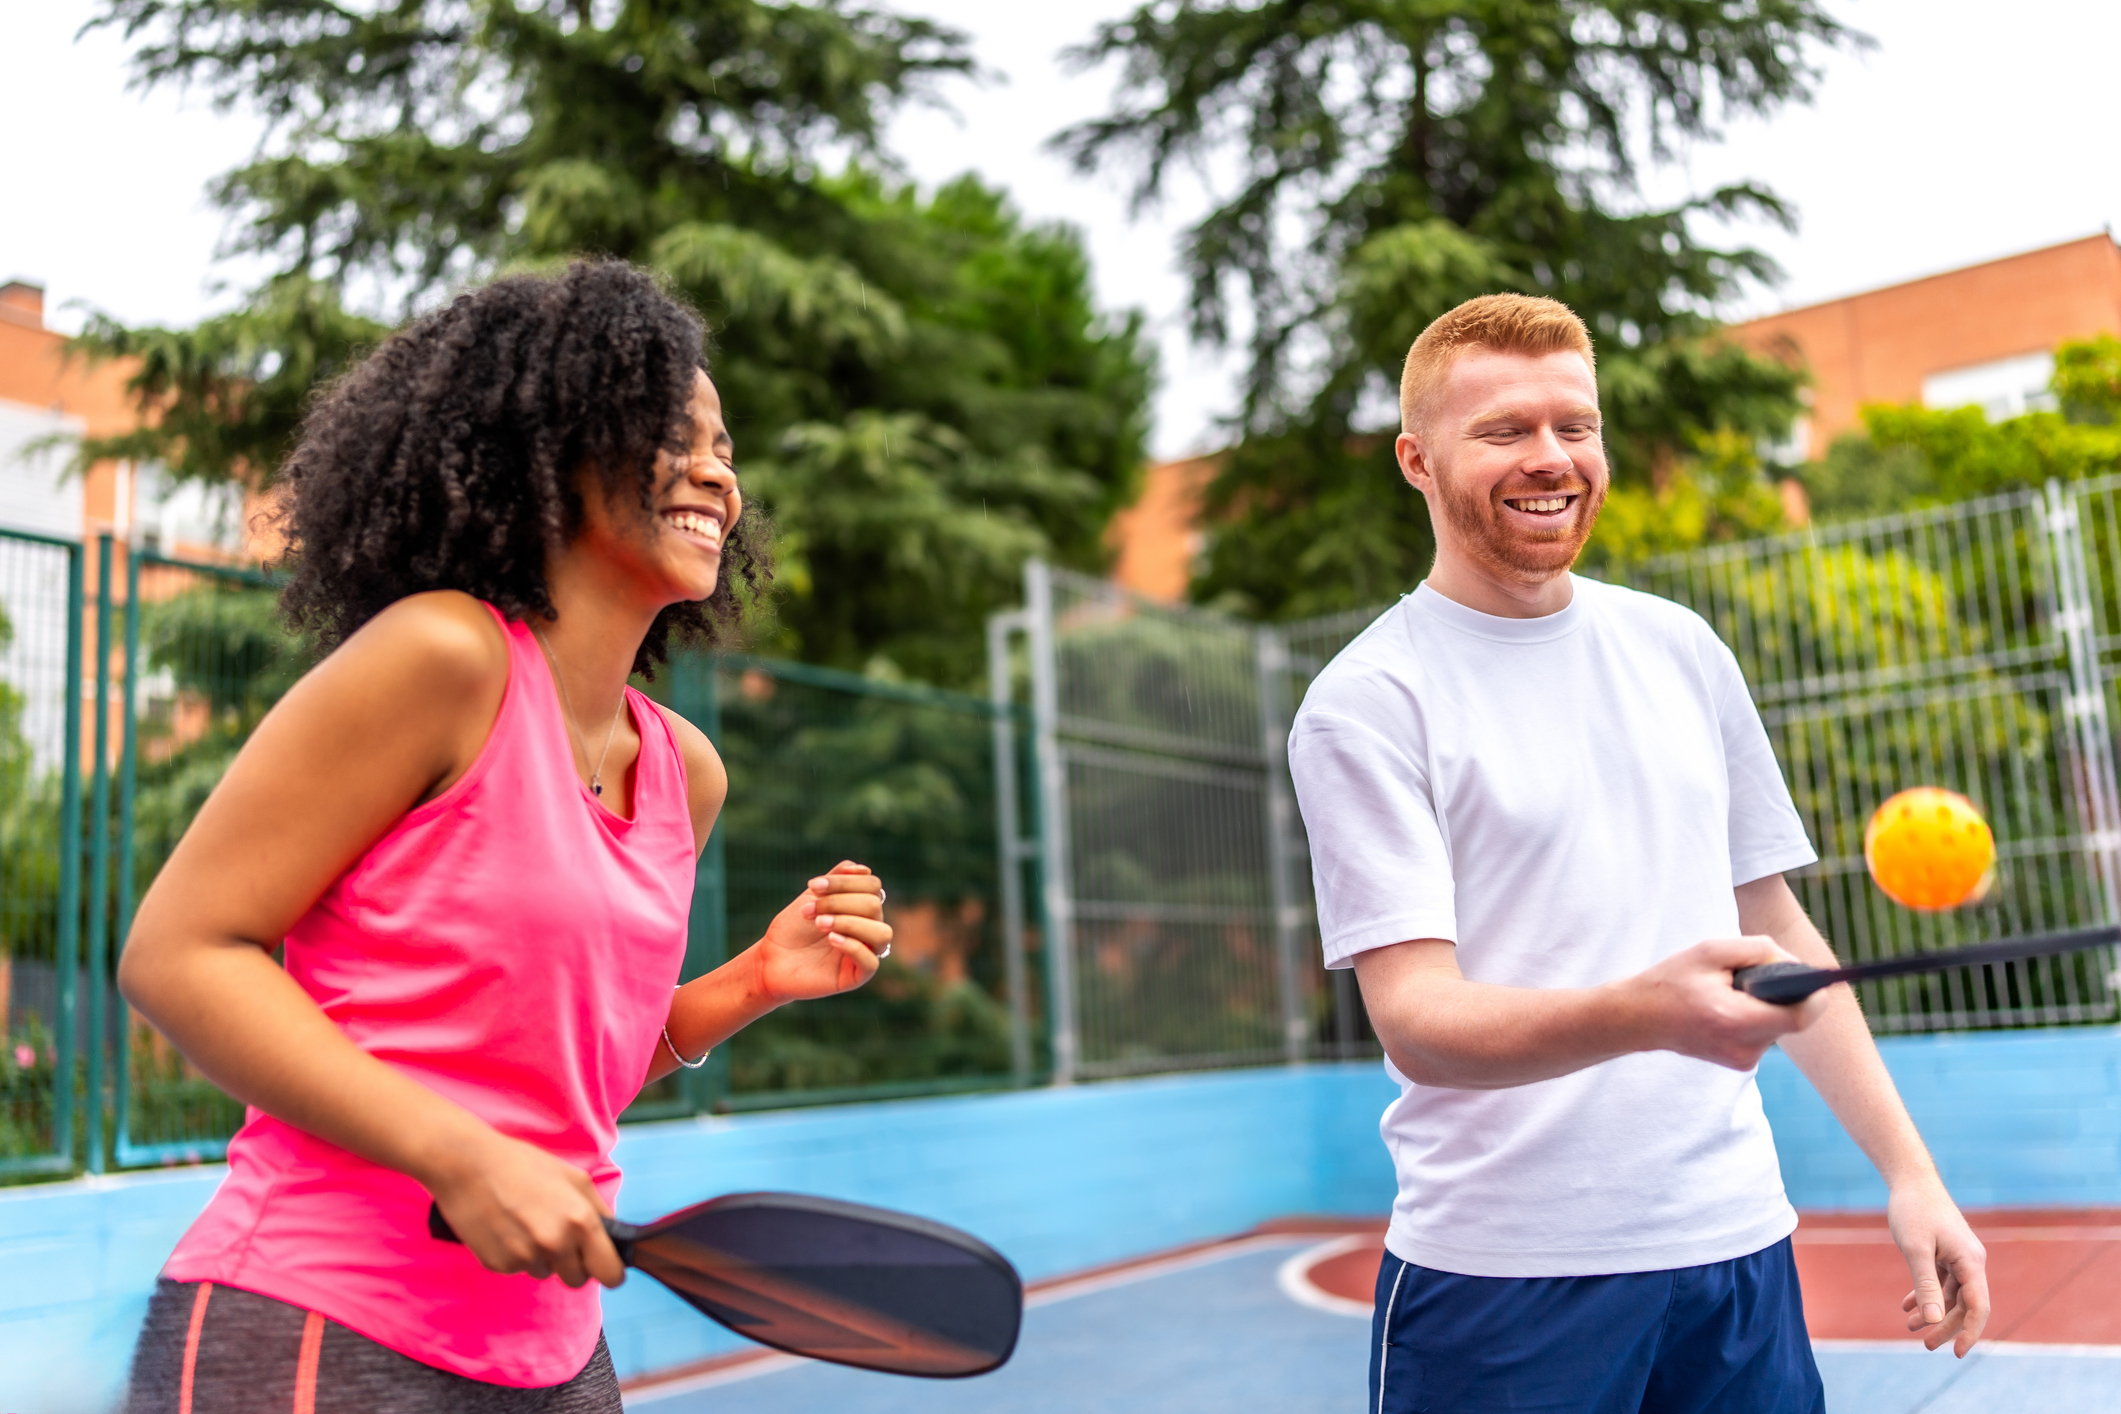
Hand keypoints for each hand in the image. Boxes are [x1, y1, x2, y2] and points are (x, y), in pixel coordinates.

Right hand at [422, 1130, 623, 1288]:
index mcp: (580, 1221)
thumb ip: (599, 1210)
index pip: (609, 1273)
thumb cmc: (524, 1164)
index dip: (609, 1271)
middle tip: (559, 1237)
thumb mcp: (573, 1177)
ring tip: (526, 1222)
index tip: (603, 1266)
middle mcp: (555, 1244)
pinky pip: (518, 1269)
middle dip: (573, 1264)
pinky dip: (516, 1255)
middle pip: (577, 1280)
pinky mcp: (498, 1265)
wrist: (469, 1165)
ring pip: (545, 1273)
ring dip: (542, 1256)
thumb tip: (613, 1237)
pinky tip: (506, 1228)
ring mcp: (525, 1257)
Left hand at [752, 860, 891, 1002]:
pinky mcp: (856, 977)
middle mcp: (867, 929)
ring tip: (820, 924)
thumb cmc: (791, 929)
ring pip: (882, 933)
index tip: (812, 886)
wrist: (771, 959)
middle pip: (874, 906)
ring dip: (850, 923)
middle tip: (809, 911)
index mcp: (860, 908)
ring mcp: (865, 953)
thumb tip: (863, 869)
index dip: (845, 882)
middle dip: (839, 903)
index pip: (872, 886)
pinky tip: (831, 939)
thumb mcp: (813, 897)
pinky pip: (871, 963)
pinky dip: (853, 946)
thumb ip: (838, 879)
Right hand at [1617, 936, 1830, 1069]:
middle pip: (1792, 1018)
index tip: (1814, 978)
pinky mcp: (1740, 1063)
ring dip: (1768, 1004)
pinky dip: (1756, 1016)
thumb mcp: (1711, 951)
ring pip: (1779, 1025)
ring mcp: (1743, 1059)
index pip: (1799, 1016)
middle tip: (1754, 975)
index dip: (1814, 995)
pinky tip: (1727, 1007)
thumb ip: (1758, 950)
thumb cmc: (1672, 981)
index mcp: (1736, 1019)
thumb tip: (1792, 962)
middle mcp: (1744, 1046)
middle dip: (1785, 993)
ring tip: (1732, 991)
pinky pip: (1765, 1033)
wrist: (1639, 1018)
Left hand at [1889, 1178, 1989, 1355]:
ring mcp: (1960, 1256)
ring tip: (1909, 1326)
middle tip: (1925, 1345)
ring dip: (1933, 1311)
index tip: (1957, 1354)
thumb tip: (1935, 1320)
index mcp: (1971, 1262)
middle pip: (1964, 1304)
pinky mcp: (1947, 1251)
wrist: (1910, 1179)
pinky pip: (1941, 1281)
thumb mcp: (1915, 1249)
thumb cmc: (1913, 1210)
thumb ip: (1926, 1285)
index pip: (1978, 1307)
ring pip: (1952, 1294)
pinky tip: (1906, 1305)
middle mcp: (1971, 1261)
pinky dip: (1926, 1293)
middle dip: (1945, 1326)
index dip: (1969, 1332)